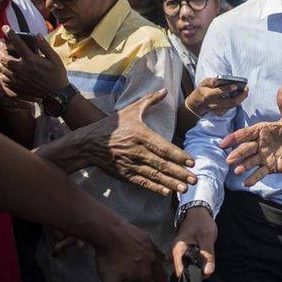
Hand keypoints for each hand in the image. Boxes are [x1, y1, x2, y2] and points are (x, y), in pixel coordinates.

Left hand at [0, 26, 68, 99]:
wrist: (56, 93)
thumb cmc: (57, 75)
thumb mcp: (54, 58)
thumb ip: (44, 46)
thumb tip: (36, 35)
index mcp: (31, 60)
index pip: (17, 43)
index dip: (10, 34)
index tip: (5, 28)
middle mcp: (22, 69)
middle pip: (4, 56)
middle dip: (0, 48)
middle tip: (1, 43)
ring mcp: (18, 79)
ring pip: (2, 67)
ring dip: (0, 60)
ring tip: (2, 55)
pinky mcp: (17, 86)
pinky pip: (4, 78)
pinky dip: (3, 72)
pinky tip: (6, 69)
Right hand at [79, 89, 197, 194]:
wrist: (87, 143)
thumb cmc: (111, 126)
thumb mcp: (130, 110)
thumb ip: (149, 100)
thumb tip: (165, 90)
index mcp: (140, 135)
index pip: (163, 147)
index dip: (178, 156)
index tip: (191, 162)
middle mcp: (137, 151)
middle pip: (162, 164)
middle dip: (179, 173)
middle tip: (194, 179)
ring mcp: (130, 164)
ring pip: (154, 176)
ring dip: (171, 183)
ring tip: (185, 188)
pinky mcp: (124, 174)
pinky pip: (142, 183)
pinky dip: (155, 188)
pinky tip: (167, 192)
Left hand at [95, 220, 166, 281]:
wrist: (109, 233)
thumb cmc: (109, 257)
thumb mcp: (111, 281)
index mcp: (143, 275)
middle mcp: (150, 263)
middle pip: (159, 277)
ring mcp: (150, 250)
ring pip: (160, 264)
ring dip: (162, 273)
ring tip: (164, 278)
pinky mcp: (147, 240)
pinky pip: (158, 250)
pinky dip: (162, 257)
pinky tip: (164, 259)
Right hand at [171, 207, 216, 277]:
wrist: (198, 211)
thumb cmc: (201, 222)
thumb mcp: (207, 238)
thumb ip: (208, 255)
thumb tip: (208, 272)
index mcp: (176, 251)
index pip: (181, 273)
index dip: (193, 275)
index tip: (203, 273)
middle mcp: (174, 254)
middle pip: (184, 271)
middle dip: (196, 270)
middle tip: (207, 263)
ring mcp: (177, 253)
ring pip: (187, 267)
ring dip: (197, 265)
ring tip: (205, 256)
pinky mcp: (182, 252)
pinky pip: (189, 262)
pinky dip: (197, 261)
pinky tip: (202, 254)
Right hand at [185, 77, 248, 116]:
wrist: (197, 104)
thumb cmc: (202, 90)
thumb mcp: (204, 83)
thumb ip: (210, 81)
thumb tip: (216, 80)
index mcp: (208, 95)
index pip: (219, 92)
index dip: (228, 89)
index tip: (236, 85)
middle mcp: (214, 104)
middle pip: (231, 102)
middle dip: (241, 96)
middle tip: (246, 88)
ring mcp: (218, 110)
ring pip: (233, 105)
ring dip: (241, 98)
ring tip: (245, 90)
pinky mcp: (221, 113)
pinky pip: (231, 107)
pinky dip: (237, 101)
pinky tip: (240, 95)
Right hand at [220, 87, 281, 186]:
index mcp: (261, 131)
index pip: (246, 133)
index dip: (235, 137)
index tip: (224, 142)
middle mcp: (259, 144)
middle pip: (246, 149)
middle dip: (237, 154)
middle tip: (229, 159)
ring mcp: (263, 156)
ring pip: (250, 161)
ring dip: (243, 166)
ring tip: (237, 171)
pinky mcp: (270, 167)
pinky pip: (260, 173)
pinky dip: (253, 178)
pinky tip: (246, 183)